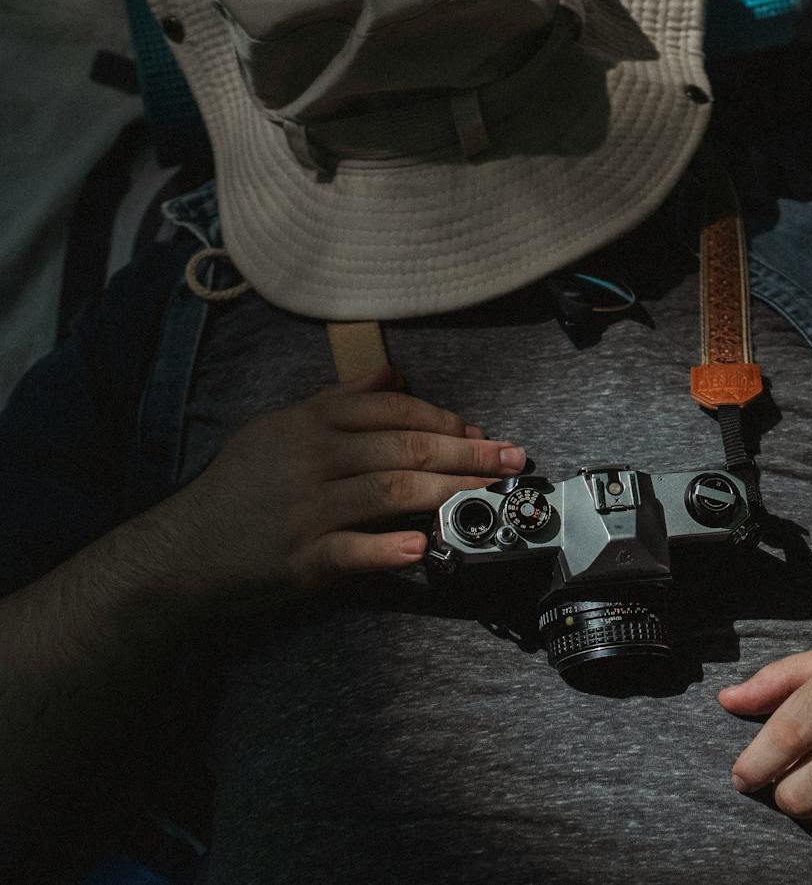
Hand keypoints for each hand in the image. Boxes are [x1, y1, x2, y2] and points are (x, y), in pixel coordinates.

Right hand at [145, 366, 524, 610]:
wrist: (181, 551)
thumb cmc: (239, 489)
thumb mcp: (279, 429)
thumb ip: (337, 401)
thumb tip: (390, 374)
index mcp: (311, 424)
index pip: (392, 411)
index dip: (445, 419)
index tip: (481, 431)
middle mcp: (312, 459)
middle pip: (405, 448)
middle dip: (468, 452)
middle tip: (510, 459)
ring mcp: (308, 509)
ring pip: (391, 491)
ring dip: (449, 491)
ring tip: (489, 493)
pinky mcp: (303, 558)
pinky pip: (354, 550)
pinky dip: (389, 547)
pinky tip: (421, 545)